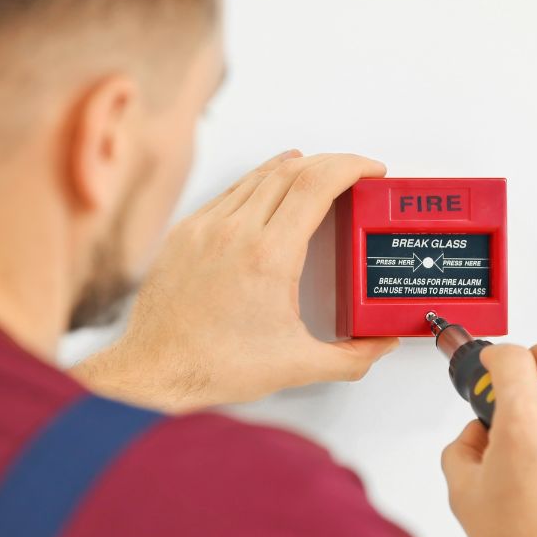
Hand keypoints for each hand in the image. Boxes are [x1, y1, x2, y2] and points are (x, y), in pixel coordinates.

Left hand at [71, 151, 399, 410]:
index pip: (316, 184)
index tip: (371, 170)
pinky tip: (271, 187)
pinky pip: (230, 192)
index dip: (351, 167)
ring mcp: (206, 228)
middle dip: (331, 163)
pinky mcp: (186, 233)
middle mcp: (235, 232)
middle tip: (355, 173)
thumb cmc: (214, 366)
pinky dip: (260, 182)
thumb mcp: (298, 366)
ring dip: (296, 167)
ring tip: (320, 172)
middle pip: (293, 170)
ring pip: (259, 176)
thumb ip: (352, 358)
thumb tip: (382, 344)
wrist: (154, 373)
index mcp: (269, 256)